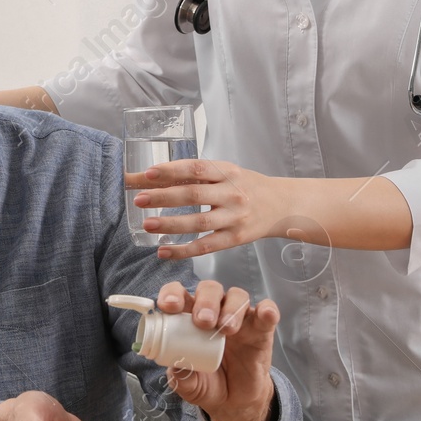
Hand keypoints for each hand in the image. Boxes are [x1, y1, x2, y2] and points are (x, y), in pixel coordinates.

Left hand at [125, 159, 298, 259]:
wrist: (281, 205)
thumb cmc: (245, 186)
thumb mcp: (226, 173)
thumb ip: (195, 175)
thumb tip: (151, 176)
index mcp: (228, 171)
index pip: (197, 168)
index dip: (172, 170)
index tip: (148, 173)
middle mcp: (232, 193)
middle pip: (194, 195)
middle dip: (164, 197)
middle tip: (139, 199)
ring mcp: (234, 217)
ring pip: (199, 222)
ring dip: (170, 224)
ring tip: (147, 225)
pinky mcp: (235, 238)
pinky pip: (206, 246)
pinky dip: (183, 250)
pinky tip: (163, 252)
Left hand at [153, 280, 278, 420]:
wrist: (236, 402)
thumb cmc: (207, 384)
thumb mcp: (190, 386)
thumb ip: (181, 378)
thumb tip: (176, 368)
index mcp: (189, 319)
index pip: (179, 295)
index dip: (172, 294)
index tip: (168, 306)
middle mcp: (214, 312)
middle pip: (209, 290)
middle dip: (205, 301)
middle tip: (202, 321)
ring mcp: (239, 318)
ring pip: (237, 296)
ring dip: (231, 308)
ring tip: (226, 329)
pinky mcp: (261, 329)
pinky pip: (267, 311)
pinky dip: (267, 310)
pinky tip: (265, 314)